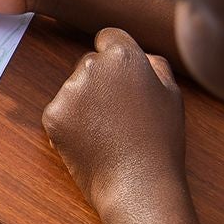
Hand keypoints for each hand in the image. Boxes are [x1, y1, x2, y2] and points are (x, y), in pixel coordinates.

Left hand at [42, 28, 186, 213]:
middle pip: (89, 64)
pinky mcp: (52, 115)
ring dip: (85, 105)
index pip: (108, 38)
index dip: (115, 58)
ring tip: (108, 133)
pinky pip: (60, 112)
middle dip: (100, 82)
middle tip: (119, 116)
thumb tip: (138, 53)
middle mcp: (92, 66)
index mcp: (123, 56)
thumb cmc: (160, 142)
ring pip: (73, 89)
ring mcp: (69, 91)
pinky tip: (92, 143)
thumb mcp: (171, 95)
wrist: (138, 185)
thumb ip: (154, 64)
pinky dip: (70, 125)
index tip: (121, 79)